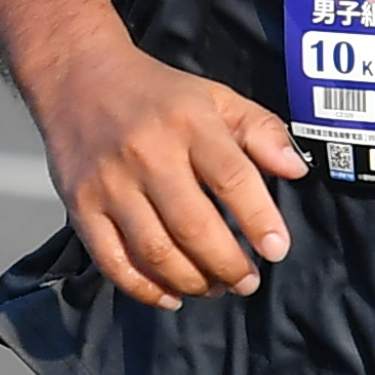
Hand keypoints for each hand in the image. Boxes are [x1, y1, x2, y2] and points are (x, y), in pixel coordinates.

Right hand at [32, 32, 307, 311]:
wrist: (78, 78)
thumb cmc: (159, 95)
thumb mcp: (216, 97)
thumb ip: (261, 130)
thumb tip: (297, 170)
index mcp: (189, 123)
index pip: (231, 178)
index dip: (259, 220)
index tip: (278, 250)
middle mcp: (147, 153)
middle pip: (193, 226)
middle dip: (227, 265)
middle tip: (247, 281)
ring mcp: (109, 183)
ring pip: (155, 251)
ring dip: (193, 281)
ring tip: (215, 287)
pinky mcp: (80, 206)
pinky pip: (113, 261)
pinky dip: (144, 289)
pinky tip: (171, 296)